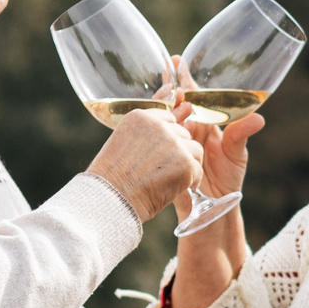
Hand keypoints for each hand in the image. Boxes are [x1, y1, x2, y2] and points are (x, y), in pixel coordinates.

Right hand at [88, 107, 201, 221]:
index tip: (157, 155)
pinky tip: (179, 188)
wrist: (111, 200)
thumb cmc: (114, 177)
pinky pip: (197, 168)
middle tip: (161, 171)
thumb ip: (149, 130)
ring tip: (172, 179)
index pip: (168, 118)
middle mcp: (158, 125)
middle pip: (182, 133)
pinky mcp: (185, 162)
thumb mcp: (125, 143)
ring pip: (195, 149)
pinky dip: (192, 180)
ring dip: (187, 164)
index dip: (166, 138)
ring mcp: (173, 142)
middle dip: (177, 152)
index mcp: (140, 117)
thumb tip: (185, 107)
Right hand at [169, 59, 264, 214]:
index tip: (176, 61)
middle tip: (167, 79)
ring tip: (167, 100)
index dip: (183, 78)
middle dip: (168, 90)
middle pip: (173, 103)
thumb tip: (259, 118)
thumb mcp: (236, 154)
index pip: (192, 96)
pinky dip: (158, 135)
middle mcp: (186, 129)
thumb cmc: (228, 178)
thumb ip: (241, 134)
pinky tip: (159, 128)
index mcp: (203, 122)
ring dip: (163, 110)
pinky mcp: (166, 159)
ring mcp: (173, 143)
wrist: (214, 208)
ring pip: (163, 120)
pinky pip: (158, 143)